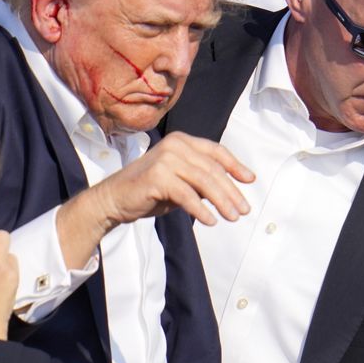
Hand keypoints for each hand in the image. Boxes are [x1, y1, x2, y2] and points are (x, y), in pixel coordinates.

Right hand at [91, 132, 253, 227]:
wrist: (113, 199)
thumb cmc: (148, 191)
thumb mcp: (180, 182)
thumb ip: (200, 181)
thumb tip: (231, 193)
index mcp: (181, 141)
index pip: (216, 151)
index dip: (235, 166)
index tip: (250, 180)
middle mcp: (174, 145)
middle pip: (213, 169)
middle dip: (231, 192)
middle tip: (244, 210)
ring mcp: (165, 159)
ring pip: (204, 182)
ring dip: (222, 202)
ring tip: (232, 217)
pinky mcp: (157, 176)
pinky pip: (187, 195)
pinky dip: (201, 210)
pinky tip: (210, 221)